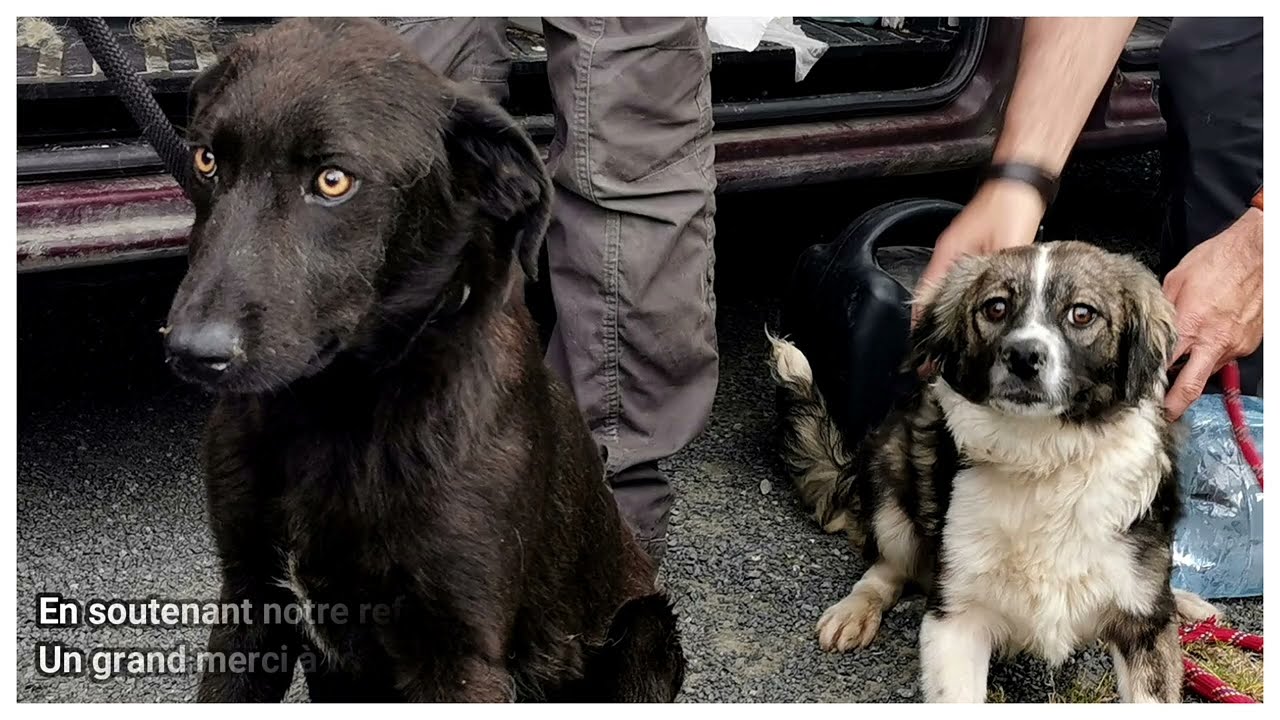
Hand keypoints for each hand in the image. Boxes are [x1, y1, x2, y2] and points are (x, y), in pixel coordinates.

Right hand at [913, 179, 1045, 325]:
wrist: (1019, 182)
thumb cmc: (1009, 204)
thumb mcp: (1007, 241)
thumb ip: (1001, 270)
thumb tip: (1001, 296)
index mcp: (949, 251)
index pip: (927, 289)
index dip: (922, 315)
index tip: (919, 334)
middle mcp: (950, 251)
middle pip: (934, 290)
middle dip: (934, 316)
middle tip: (935, 339)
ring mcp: (961, 250)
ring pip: (948, 285)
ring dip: (947, 305)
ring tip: (949, 329)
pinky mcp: (974, 249)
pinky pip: (961, 278)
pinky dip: (961, 293)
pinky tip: (970, 305)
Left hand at [1163, 208, 1263, 419]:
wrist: (1258, 253)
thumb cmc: (1218, 260)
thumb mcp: (1176, 281)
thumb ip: (1162, 310)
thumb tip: (1150, 325)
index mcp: (1189, 327)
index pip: (1163, 368)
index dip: (1149, 385)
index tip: (1139, 397)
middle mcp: (1213, 342)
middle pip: (1189, 387)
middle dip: (1174, 406)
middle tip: (1161, 416)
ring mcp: (1235, 345)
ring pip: (1208, 370)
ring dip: (1193, 372)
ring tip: (1180, 371)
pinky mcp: (1249, 344)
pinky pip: (1225, 356)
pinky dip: (1212, 355)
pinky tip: (1207, 343)